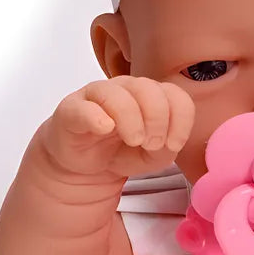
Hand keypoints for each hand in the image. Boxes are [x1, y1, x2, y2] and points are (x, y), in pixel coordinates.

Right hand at [40, 76, 194, 179]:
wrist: (86, 166)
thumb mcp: (154, 157)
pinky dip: (98, 118)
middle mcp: (126, 89)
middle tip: (152, 144)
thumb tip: (165, 142)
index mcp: (150, 95)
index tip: (174, 144)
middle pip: (149, 88)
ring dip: (133, 120)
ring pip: (119, 95)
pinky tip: (105, 129)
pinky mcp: (72, 109)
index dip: (180, 119)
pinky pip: (85, 107)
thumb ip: (167, 148)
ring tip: (134, 142)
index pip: (174, 94)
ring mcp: (98, 95)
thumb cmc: (123, 152)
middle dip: (157, 119)